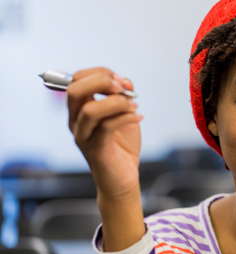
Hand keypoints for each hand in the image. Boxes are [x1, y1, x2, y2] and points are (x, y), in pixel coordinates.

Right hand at [67, 67, 141, 198]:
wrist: (123, 178)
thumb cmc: (122, 146)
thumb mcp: (123, 115)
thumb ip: (122, 96)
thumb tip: (124, 82)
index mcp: (79, 110)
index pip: (76, 80)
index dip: (99, 73)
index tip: (121, 79)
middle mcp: (76, 122)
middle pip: (74, 90)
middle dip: (101, 82)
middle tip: (123, 88)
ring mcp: (83, 137)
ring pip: (90, 110)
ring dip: (116, 102)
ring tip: (134, 105)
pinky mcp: (96, 150)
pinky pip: (107, 127)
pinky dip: (126, 117)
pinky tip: (139, 117)